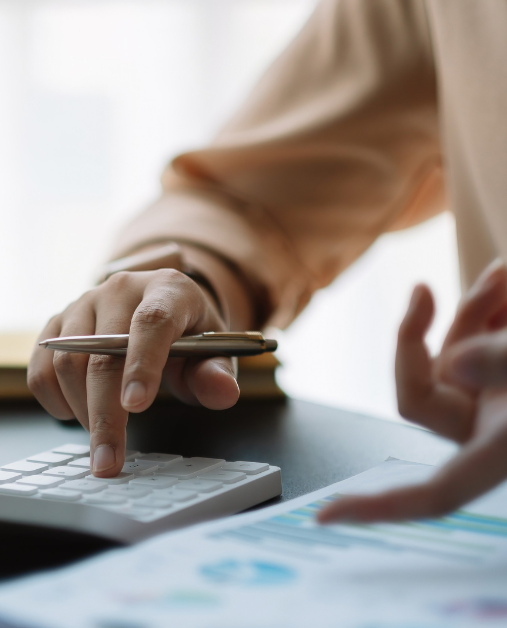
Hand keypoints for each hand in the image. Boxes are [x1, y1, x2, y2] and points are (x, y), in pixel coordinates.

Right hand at [27, 268, 238, 478]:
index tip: (136, 407)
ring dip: (81, 410)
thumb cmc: (188, 335)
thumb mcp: (214, 352)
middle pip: (101, 353)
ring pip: (65, 362)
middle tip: (108, 459)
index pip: (151, 322)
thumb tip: (221, 392)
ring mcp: (82, 304)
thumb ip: (216, 373)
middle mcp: (119, 289)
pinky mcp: (56, 324)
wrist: (158, 308)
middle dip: (104, 413)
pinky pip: (40, 367)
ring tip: (103, 435)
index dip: (142, 364)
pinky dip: (54, 400)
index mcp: (167, 289)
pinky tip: (75, 414)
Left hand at [318, 260, 506, 523]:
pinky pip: (468, 333)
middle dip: (436, 333)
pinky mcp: (501, 368)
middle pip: (419, 391)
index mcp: (506, 448)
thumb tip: (454, 361)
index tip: (325, 515)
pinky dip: (489, 303)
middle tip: (490, 283)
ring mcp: (496, 397)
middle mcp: (495, 428)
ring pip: (444, 353)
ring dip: (473, 309)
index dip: (383, 509)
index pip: (435, 494)